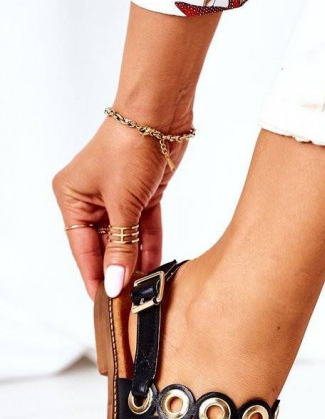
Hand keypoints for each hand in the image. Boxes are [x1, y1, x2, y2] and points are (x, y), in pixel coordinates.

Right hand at [53, 115, 187, 299]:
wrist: (159, 117)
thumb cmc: (129, 148)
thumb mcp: (123, 204)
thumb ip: (121, 247)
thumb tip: (116, 281)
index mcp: (72, 199)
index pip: (82, 249)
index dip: (94, 275)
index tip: (105, 301)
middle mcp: (91, 200)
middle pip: (104, 246)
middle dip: (118, 271)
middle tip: (129, 300)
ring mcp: (117, 199)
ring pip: (126, 240)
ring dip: (135, 261)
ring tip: (143, 289)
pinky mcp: (141, 197)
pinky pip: (142, 229)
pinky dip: (148, 246)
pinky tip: (153, 267)